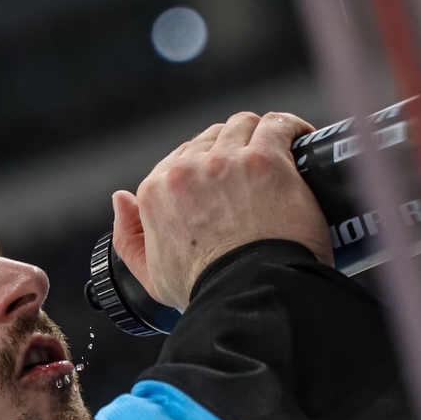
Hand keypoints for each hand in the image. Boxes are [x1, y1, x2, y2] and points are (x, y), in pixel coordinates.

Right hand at [111, 111, 332, 309]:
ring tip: (281, 153)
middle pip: (212, 137)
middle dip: (233, 149)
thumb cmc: (206, 291)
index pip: (181, 158)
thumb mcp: (152, 276)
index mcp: (156, 193)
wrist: (249, 295)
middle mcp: (186, 170)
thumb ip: (129, 237)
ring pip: (243, 125)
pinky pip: (278, 125)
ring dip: (260, 136)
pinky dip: (290, 128)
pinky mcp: (264, 160)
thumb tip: (121, 199)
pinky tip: (300, 140)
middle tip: (255, 173)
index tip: (228, 180)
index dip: (207, 166)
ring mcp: (226, 162)